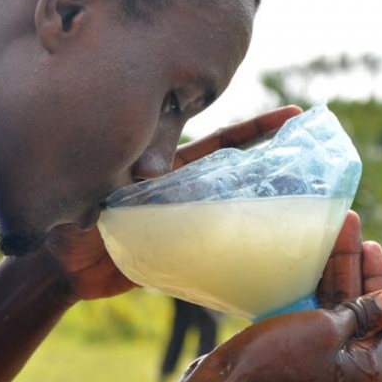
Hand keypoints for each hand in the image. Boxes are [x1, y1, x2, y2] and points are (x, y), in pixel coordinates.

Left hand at [44, 105, 302, 302]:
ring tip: (315, 195)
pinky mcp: (184, 248)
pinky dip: (246, 243)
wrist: (65, 266)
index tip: (291, 115)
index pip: (216, 141)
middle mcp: (182, 188)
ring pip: (236, 204)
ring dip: (269, 198)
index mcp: (165, 167)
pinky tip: (276, 246)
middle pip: (237, 167)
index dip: (254, 129)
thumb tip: (126, 180)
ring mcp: (186, 217)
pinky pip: (222, 242)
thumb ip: (109, 186)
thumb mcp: (92, 196)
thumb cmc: (70, 223)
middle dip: (275, 155)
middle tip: (316, 149)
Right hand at [314, 210, 381, 381]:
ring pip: (333, 316)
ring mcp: (322, 371)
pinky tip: (309, 270)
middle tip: (349, 231)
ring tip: (330, 239)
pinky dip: (313, 298)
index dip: (375, 277)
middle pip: (357, 312)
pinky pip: (313, 326)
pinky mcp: (297, 365)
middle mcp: (349, 376)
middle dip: (350, 269)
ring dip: (331, 278)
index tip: (370, 245)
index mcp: (367, 373)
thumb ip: (362, 312)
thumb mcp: (325, 329)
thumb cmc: (277, 359)